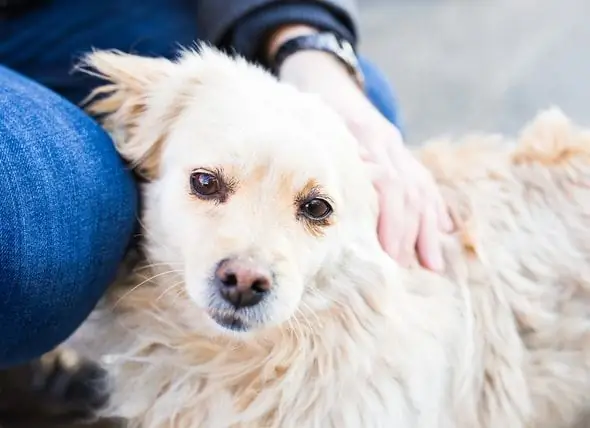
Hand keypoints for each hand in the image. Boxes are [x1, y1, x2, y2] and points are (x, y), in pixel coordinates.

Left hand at [268, 28, 452, 270]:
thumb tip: (328, 198)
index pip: (389, 184)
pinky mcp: (401, 151)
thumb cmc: (308, 109)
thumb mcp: (309, 128)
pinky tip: (443, 231)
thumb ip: (323, 156)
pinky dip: (435, 207)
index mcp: (364, 135)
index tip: (389, 253)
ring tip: (432, 265)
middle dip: (410, 233)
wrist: (324, 78)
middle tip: (404, 268)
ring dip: (428, 229)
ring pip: (421, 189)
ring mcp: (397, 145)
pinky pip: (424, 180)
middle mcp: (386, 141)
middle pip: (409, 192)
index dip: (391, 221)